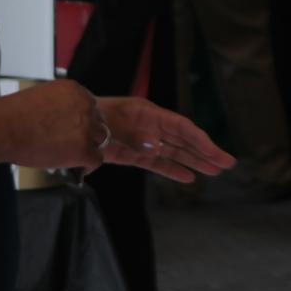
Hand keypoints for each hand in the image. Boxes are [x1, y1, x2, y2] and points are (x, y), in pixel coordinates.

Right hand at [0, 79, 108, 174]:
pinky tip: (77, 168)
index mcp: (75, 90)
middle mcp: (85, 106)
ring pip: (101, 140)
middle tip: (74, 145)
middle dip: (88, 134)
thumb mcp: (42, 97)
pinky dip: (88, 166)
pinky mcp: (83, 149)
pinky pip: (96, 159)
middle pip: (98, 122)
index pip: (90, 106)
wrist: (2, 128)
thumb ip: (59, 105)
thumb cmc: (12, 115)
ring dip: (89, 148)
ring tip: (74, 157)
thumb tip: (62, 121)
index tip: (75, 130)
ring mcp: (86, 128)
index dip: (83, 120)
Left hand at [97, 98, 237, 182]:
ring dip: (193, 161)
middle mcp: (149, 125)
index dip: (200, 140)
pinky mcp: (131, 154)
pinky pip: (157, 163)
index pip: (180, 127)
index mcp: (146, 113)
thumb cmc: (86, 119)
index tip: (216, 153)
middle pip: (183, 139)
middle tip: (227, 164)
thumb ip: (133, 137)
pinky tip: (188, 177)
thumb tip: (156, 147)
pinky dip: (172, 170)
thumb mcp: (108, 125)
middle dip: (205, 152)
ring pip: (174, 151)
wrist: (63, 125)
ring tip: (214, 172)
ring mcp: (141, 140)